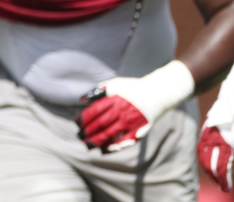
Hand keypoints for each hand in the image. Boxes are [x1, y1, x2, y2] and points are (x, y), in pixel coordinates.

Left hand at [76, 60, 193, 152]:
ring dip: (96, 141)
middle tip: (79, 137)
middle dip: (87, 132)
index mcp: (114, 99)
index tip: (76, 125)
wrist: (157, 93)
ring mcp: (130, 122)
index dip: (83, 119)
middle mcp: (122, 111)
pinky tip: (104, 150)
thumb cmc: (132, 88)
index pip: (94, 111)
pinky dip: (113, 147)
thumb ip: (98, 91)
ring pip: (110, 134)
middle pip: (100, 124)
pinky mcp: (139, 130)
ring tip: (87, 145)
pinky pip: (124, 142)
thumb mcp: (115, 84)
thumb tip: (82, 98)